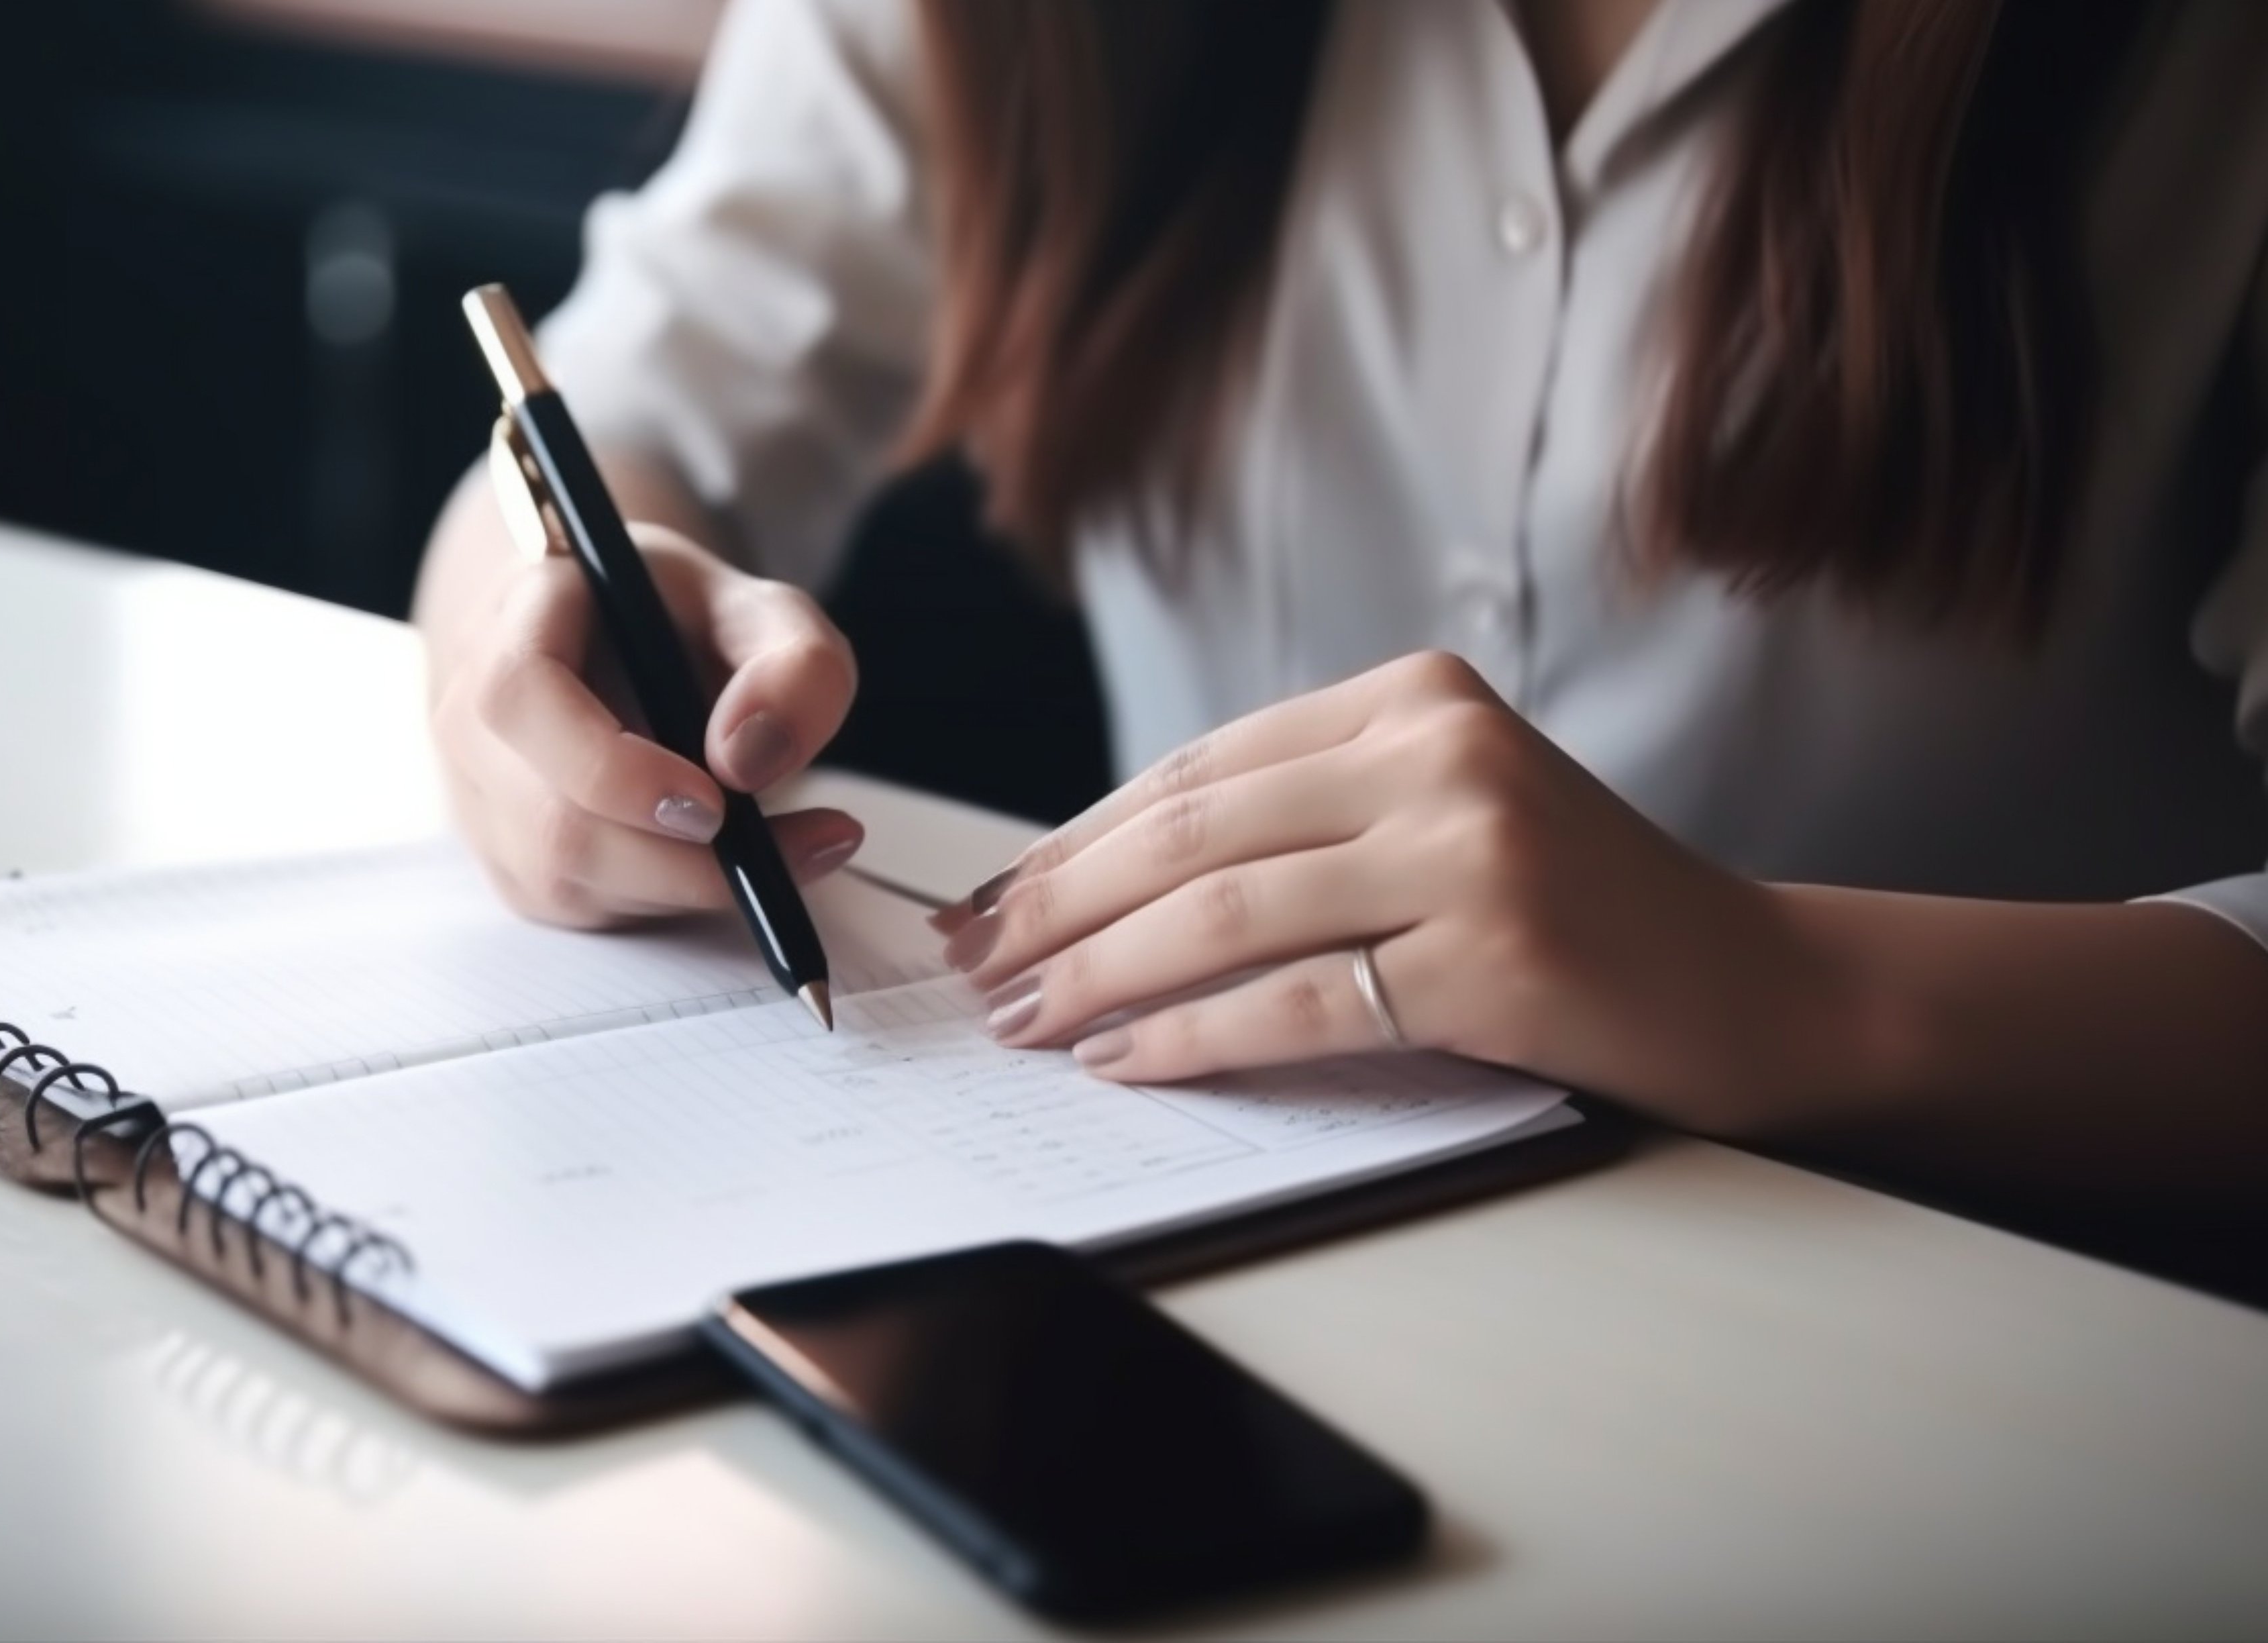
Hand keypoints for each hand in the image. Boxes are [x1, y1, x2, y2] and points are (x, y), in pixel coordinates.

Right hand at [431, 522, 863, 927]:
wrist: (604, 644)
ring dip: (691, 884)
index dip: (610, 765)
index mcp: (519, 618)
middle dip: (684, 859)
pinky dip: (672, 899)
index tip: (715, 801)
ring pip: (570, 880)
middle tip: (804, 842)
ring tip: (792, 850)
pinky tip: (728, 861)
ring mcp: (482, 800)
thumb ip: (793, 663)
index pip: (522, 696)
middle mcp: (474, 716)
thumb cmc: (675, 621)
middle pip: (553, 823)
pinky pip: (586, 908)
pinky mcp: (513, 866)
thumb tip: (751, 760)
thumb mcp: (761, 609)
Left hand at [934, 652, 1838, 1125]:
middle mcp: (1437, 751)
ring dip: (1099, 976)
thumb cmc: (1569, 910)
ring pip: (1223, 914)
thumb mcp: (1433, 818)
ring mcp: (1470, 847)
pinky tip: (1123, 1061)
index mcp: (1410, 695)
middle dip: (1058, 905)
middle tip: (974, 964)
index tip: (992, 896)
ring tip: (1023, 1020)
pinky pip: (1294, 1003)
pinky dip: (1191, 1038)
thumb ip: (1299, 824)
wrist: (1747, 983)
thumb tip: (1095, 884)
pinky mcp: (1491, 953)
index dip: (1076, 838)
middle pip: (1191, 834)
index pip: (1198, 769)